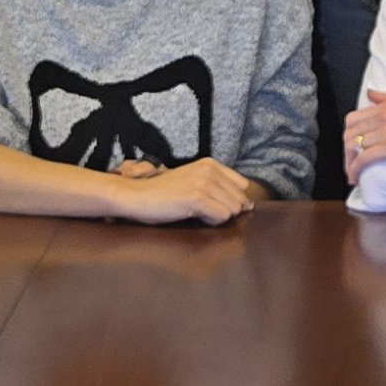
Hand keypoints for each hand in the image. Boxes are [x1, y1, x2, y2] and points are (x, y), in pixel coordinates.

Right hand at [106, 158, 260, 226]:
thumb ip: (219, 187)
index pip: (242, 185)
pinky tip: (194, 216)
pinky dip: (211, 221)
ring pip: (233, 209)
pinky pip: (221, 216)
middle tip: (202, 211)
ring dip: (217, 216)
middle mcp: (210, 170)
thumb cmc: (164, 193)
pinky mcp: (197, 198)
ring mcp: (204, 183)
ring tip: (196, 213)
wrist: (137, 196)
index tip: (213, 204)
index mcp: (211, 164)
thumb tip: (249, 204)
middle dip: (225, 210)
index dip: (231, 199)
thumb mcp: (193, 180)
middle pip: (239, 199)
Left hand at [345, 87, 385, 173]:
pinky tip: (354, 178)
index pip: (353, 118)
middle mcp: (384, 115)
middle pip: (349, 133)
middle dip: (345, 151)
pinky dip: (355, 170)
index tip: (351, 147)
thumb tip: (370, 93)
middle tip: (350, 163)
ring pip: (353, 146)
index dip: (348, 135)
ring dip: (348, 163)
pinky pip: (364, 158)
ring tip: (352, 173)